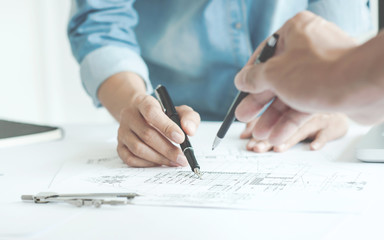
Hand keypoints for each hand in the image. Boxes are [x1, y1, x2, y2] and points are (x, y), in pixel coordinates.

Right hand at [97, 72, 200, 166]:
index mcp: (143, 102)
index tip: (181, 138)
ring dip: (159, 158)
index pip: (151, 112)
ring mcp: (122, 131)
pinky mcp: (120, 146)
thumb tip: (189, 131)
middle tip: (182, 158)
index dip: (166, 126)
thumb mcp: (179, 110)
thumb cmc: (163, 114)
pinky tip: (160, 162)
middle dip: (167, 149)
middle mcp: (129, 116)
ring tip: (175, 162)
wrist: (140, 115)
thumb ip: (189, 117)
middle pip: (146, 134)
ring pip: (138, 148)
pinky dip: (147, 163)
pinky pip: (130, 159)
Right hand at [234, 11, 357, 140]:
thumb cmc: (319, 73)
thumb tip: (241, 80)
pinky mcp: (331, 88)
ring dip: (274, 117)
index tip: (242, 90)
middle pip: (276, 78)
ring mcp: (322, 69)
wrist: (363, 87)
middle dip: (259, 103)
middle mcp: (309, 47)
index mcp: (295, 31)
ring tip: (260, 134)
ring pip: (290, 94)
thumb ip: (254, 78)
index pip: (265, 54)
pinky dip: (291, 120)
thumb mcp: (273, 74)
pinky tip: (277, 136)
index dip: (250, 76)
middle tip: (244, 116)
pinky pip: (305, 104)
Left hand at [240, 113, 348, 152]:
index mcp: (287, 103)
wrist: (342, 103)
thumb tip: (243, 135)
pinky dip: (320, 140)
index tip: (248, 144)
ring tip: (278, 148)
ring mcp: (317, 117)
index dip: (258, 130)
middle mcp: (300, 110)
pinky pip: (326, 133)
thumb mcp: (287, 114)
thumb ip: (265, 121)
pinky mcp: (332, 126)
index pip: (269, 118)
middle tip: (257, 149)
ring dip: (289, 139)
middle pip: (282, 123)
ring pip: (301, 128)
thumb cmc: (310, 110)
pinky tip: (312, 147)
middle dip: (268, 137)